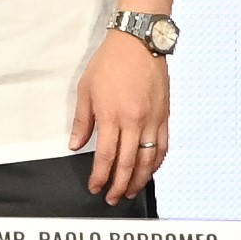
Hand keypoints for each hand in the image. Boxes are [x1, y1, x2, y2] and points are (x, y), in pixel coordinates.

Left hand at [68, 32, 170, 203]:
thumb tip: (76, 145)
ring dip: (140, 180)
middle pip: (128, 164)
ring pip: (148, 160)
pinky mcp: (165, 115)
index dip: (100, 177)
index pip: (107, 157)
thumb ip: (82, 122)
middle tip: (112, 198)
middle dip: (119, 185)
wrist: (139, 42)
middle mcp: (134, 121)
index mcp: (111, 116)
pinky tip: (150, 171)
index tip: (95, 187)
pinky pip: (163, 145)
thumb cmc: (110, 62)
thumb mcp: (86, 90)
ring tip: (131, 191)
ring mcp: (153, 119)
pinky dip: (157, 162)